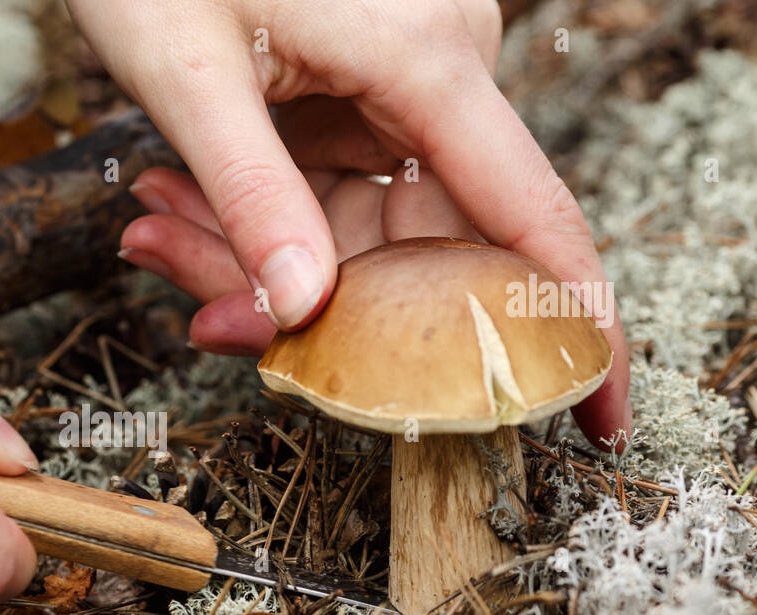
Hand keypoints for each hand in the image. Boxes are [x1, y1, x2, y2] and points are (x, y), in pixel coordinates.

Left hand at [69, 0, 630, 447]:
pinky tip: (175, 205)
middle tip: (206, 319)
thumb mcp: (187, 74)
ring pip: (360, 228)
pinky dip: (260, 221)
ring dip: (259, 259)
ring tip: (157, 231)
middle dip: (312, 306)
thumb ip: (248, 196)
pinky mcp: (364, 89)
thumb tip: (301, 311)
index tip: (599, 413)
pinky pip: (332, 192)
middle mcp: (438, 72)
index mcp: (427, 58)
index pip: (528, 215)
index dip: (571, 325)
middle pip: (415, 244)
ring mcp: (403, 82)